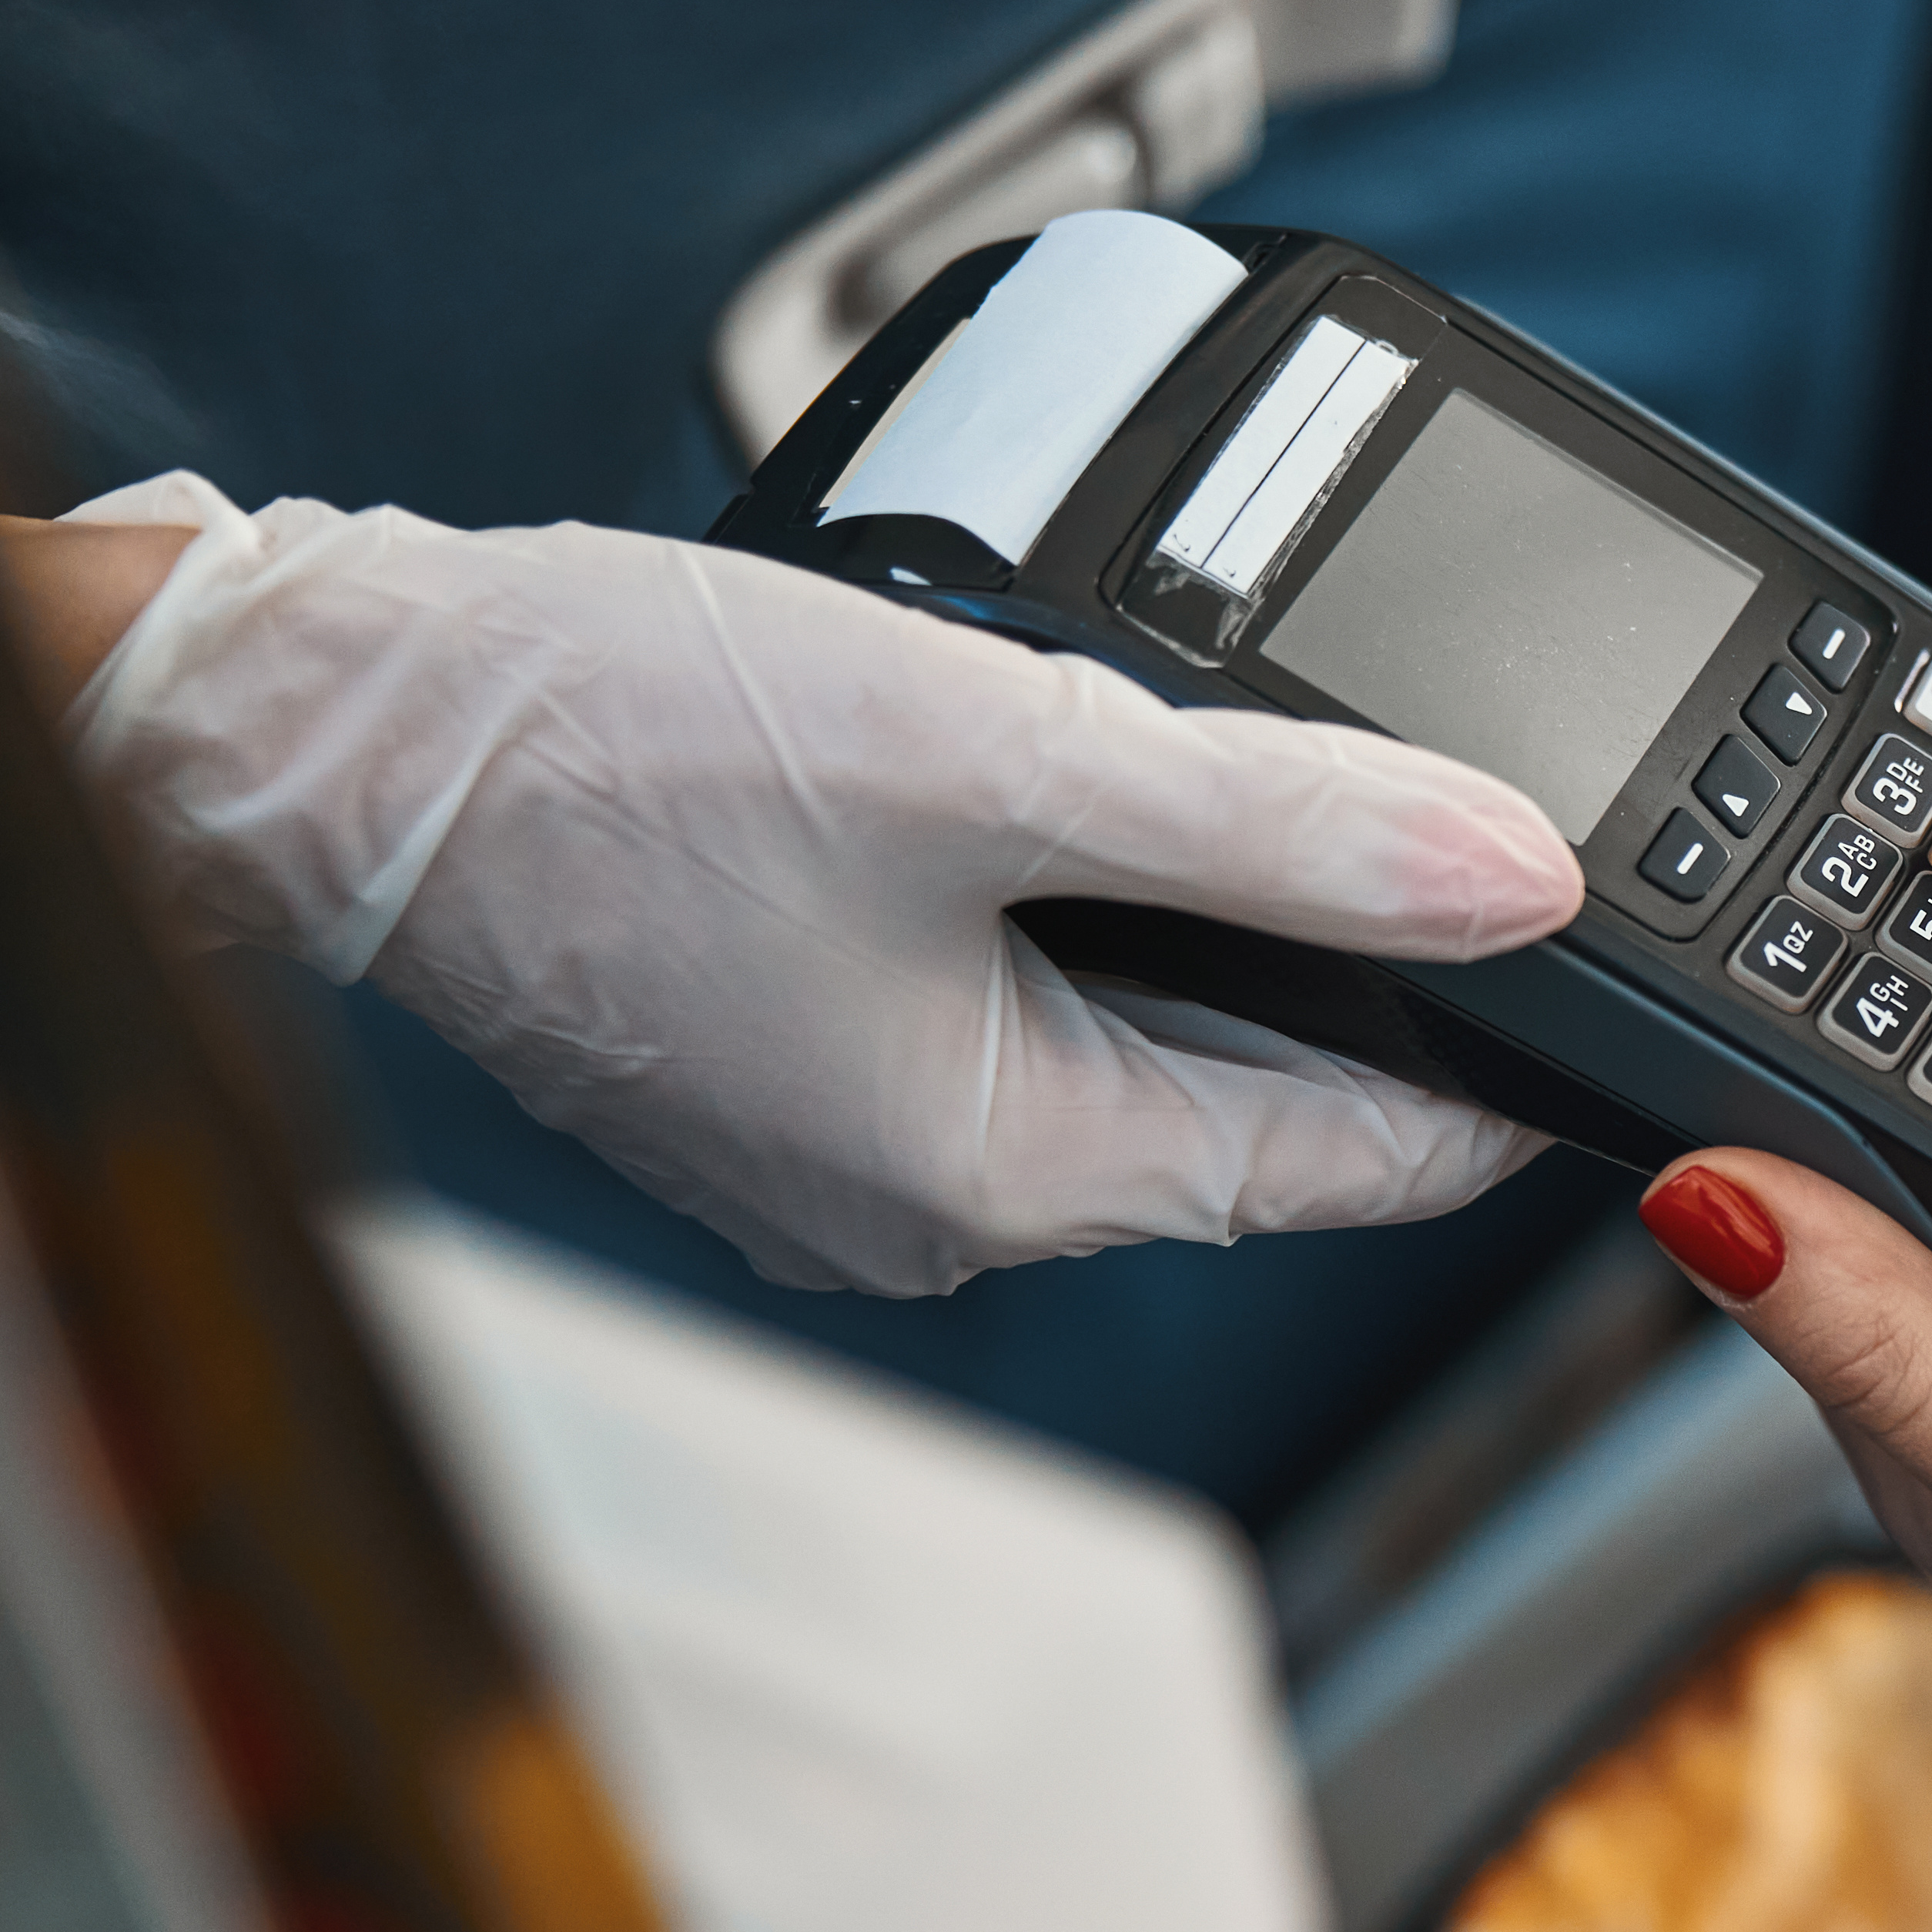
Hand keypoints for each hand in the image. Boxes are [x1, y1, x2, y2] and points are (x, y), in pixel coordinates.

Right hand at [43, 475, 1585, 1295]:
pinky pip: (1005, 1010)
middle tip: (1480, 868)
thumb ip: (1279, 818)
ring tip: (1293, 810)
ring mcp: (856, 1143)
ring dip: (1214, 940)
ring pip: (1129, 1050)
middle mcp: (940, 1204)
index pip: (1352, 1165)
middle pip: (1248, 1108)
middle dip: (1362, 994)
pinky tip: (1081, 812)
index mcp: (1012, 1178)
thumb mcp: (994, 752)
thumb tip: (1510, 871)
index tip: (1609, 1011)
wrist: (322, 727)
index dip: (1500, 1078)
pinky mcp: (794, 1056)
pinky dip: (1076, 921)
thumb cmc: (596, 751)